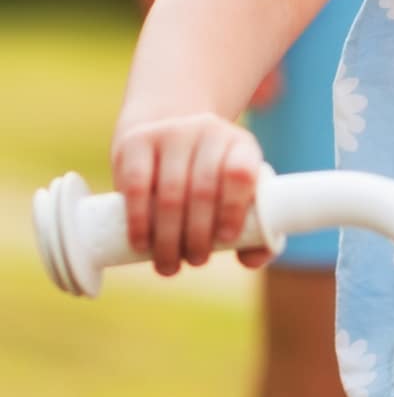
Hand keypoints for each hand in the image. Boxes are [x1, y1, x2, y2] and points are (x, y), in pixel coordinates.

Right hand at [111, 114, 273, 275]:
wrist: (165, 141)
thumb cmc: (208, 181)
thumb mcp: (235, 194)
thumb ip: (254, 231)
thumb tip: (252, 260)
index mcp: (241, 145)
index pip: (241, 173)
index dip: (233, 209)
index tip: (226, 240)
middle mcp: (209, 131)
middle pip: (204, 189)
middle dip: (198, 236)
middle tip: (196, 261)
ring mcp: (171, 132)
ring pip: (171, 192)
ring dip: (169, 238)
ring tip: (169, 265)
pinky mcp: (136, 141)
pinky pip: (137, 185)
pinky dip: (139, 221)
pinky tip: (142, 244)